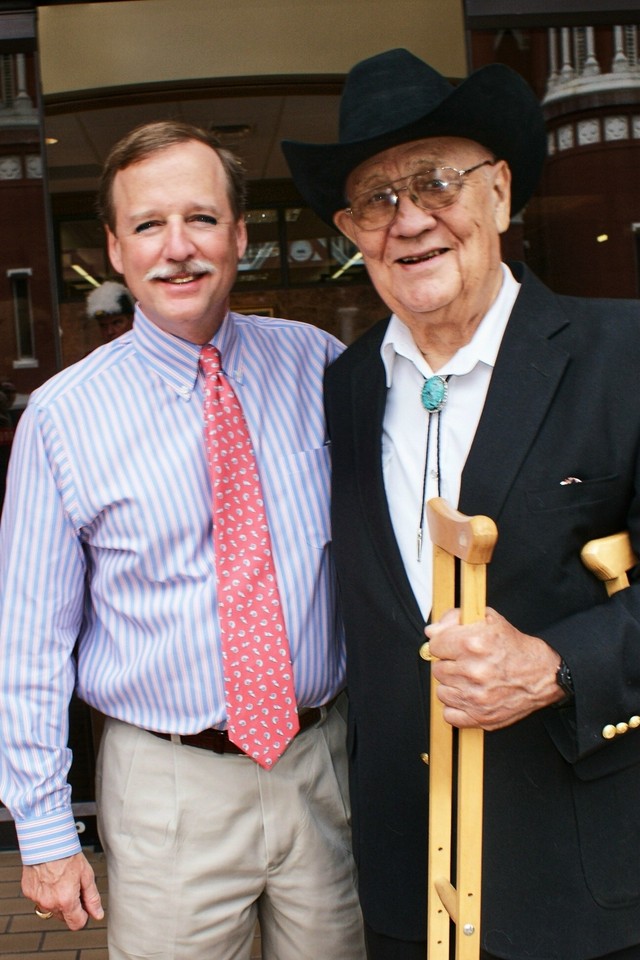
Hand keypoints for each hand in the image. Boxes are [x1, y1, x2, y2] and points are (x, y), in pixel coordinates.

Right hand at [22, 852, 103, 930]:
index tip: (85, 906)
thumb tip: (98, 914)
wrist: (46, 841)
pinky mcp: (28, 892)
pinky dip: (45, 892)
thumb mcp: (86, 874)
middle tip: (73, 886)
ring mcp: (37, 899)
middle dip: (71, 906)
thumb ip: (92, 898)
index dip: (83, 916)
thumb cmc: (66, 854)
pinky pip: (39, 899)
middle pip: (64, 917)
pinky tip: (49, 877)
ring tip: (61, 879)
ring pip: (51, 908)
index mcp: (66, 900)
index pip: (76, 924)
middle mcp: (50, 903)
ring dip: (57, 900)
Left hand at [425, 607, 562, 729]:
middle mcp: (473, 671)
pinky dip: (456, 706)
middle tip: (465, 662)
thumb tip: (431, 631)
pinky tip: (468, 696)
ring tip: (469, 679)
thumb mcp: (488, 619)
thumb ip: (455, 619)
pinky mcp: (481, 717)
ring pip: (441, 691)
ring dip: (452, 685)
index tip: (451, 646)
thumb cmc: (514, 648)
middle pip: (437, 669)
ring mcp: (476, 697)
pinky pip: (449, 714)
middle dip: (449, 664)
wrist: (542, 674)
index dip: (443, 644)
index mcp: (473, 644)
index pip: (434, 645)